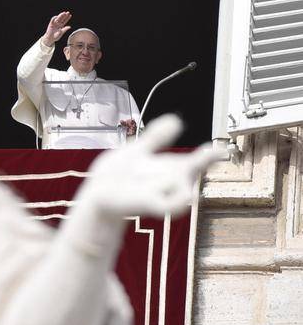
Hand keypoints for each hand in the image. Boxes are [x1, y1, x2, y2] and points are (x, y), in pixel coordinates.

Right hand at [41, 11, 71, 46]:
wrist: (50, 39)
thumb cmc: (56, 37)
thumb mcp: (61, 33)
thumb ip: (65, 29)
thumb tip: (70, 27)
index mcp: (61, 26)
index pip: (65, 21)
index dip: (67, 18)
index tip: (70, 15)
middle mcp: (58, 24)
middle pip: (62, 19)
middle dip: (65, 15)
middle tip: (68, 12)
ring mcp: (54, 23)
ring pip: (58, 18)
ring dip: (61, 15)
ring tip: (64, 13)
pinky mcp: (51, 24)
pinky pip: (52, 20)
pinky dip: (54, 18)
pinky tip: (57, 16)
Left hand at [78, 114, 219, 216]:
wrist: (98, 193)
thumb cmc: (119, 175)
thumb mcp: (137, 150)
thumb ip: (156, 137)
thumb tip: (176, 120)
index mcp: (170, 168)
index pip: (196, 161)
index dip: (211, 155)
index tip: (225, 149)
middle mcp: (170, 182)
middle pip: (191, 170)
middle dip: (202, 161)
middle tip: (214, 152)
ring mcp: (162, 193)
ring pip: (181, 184)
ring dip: (176, 178)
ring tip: (158, 178)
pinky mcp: (151, 204)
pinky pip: (171, 205)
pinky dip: (178, 202)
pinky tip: (185, 198)